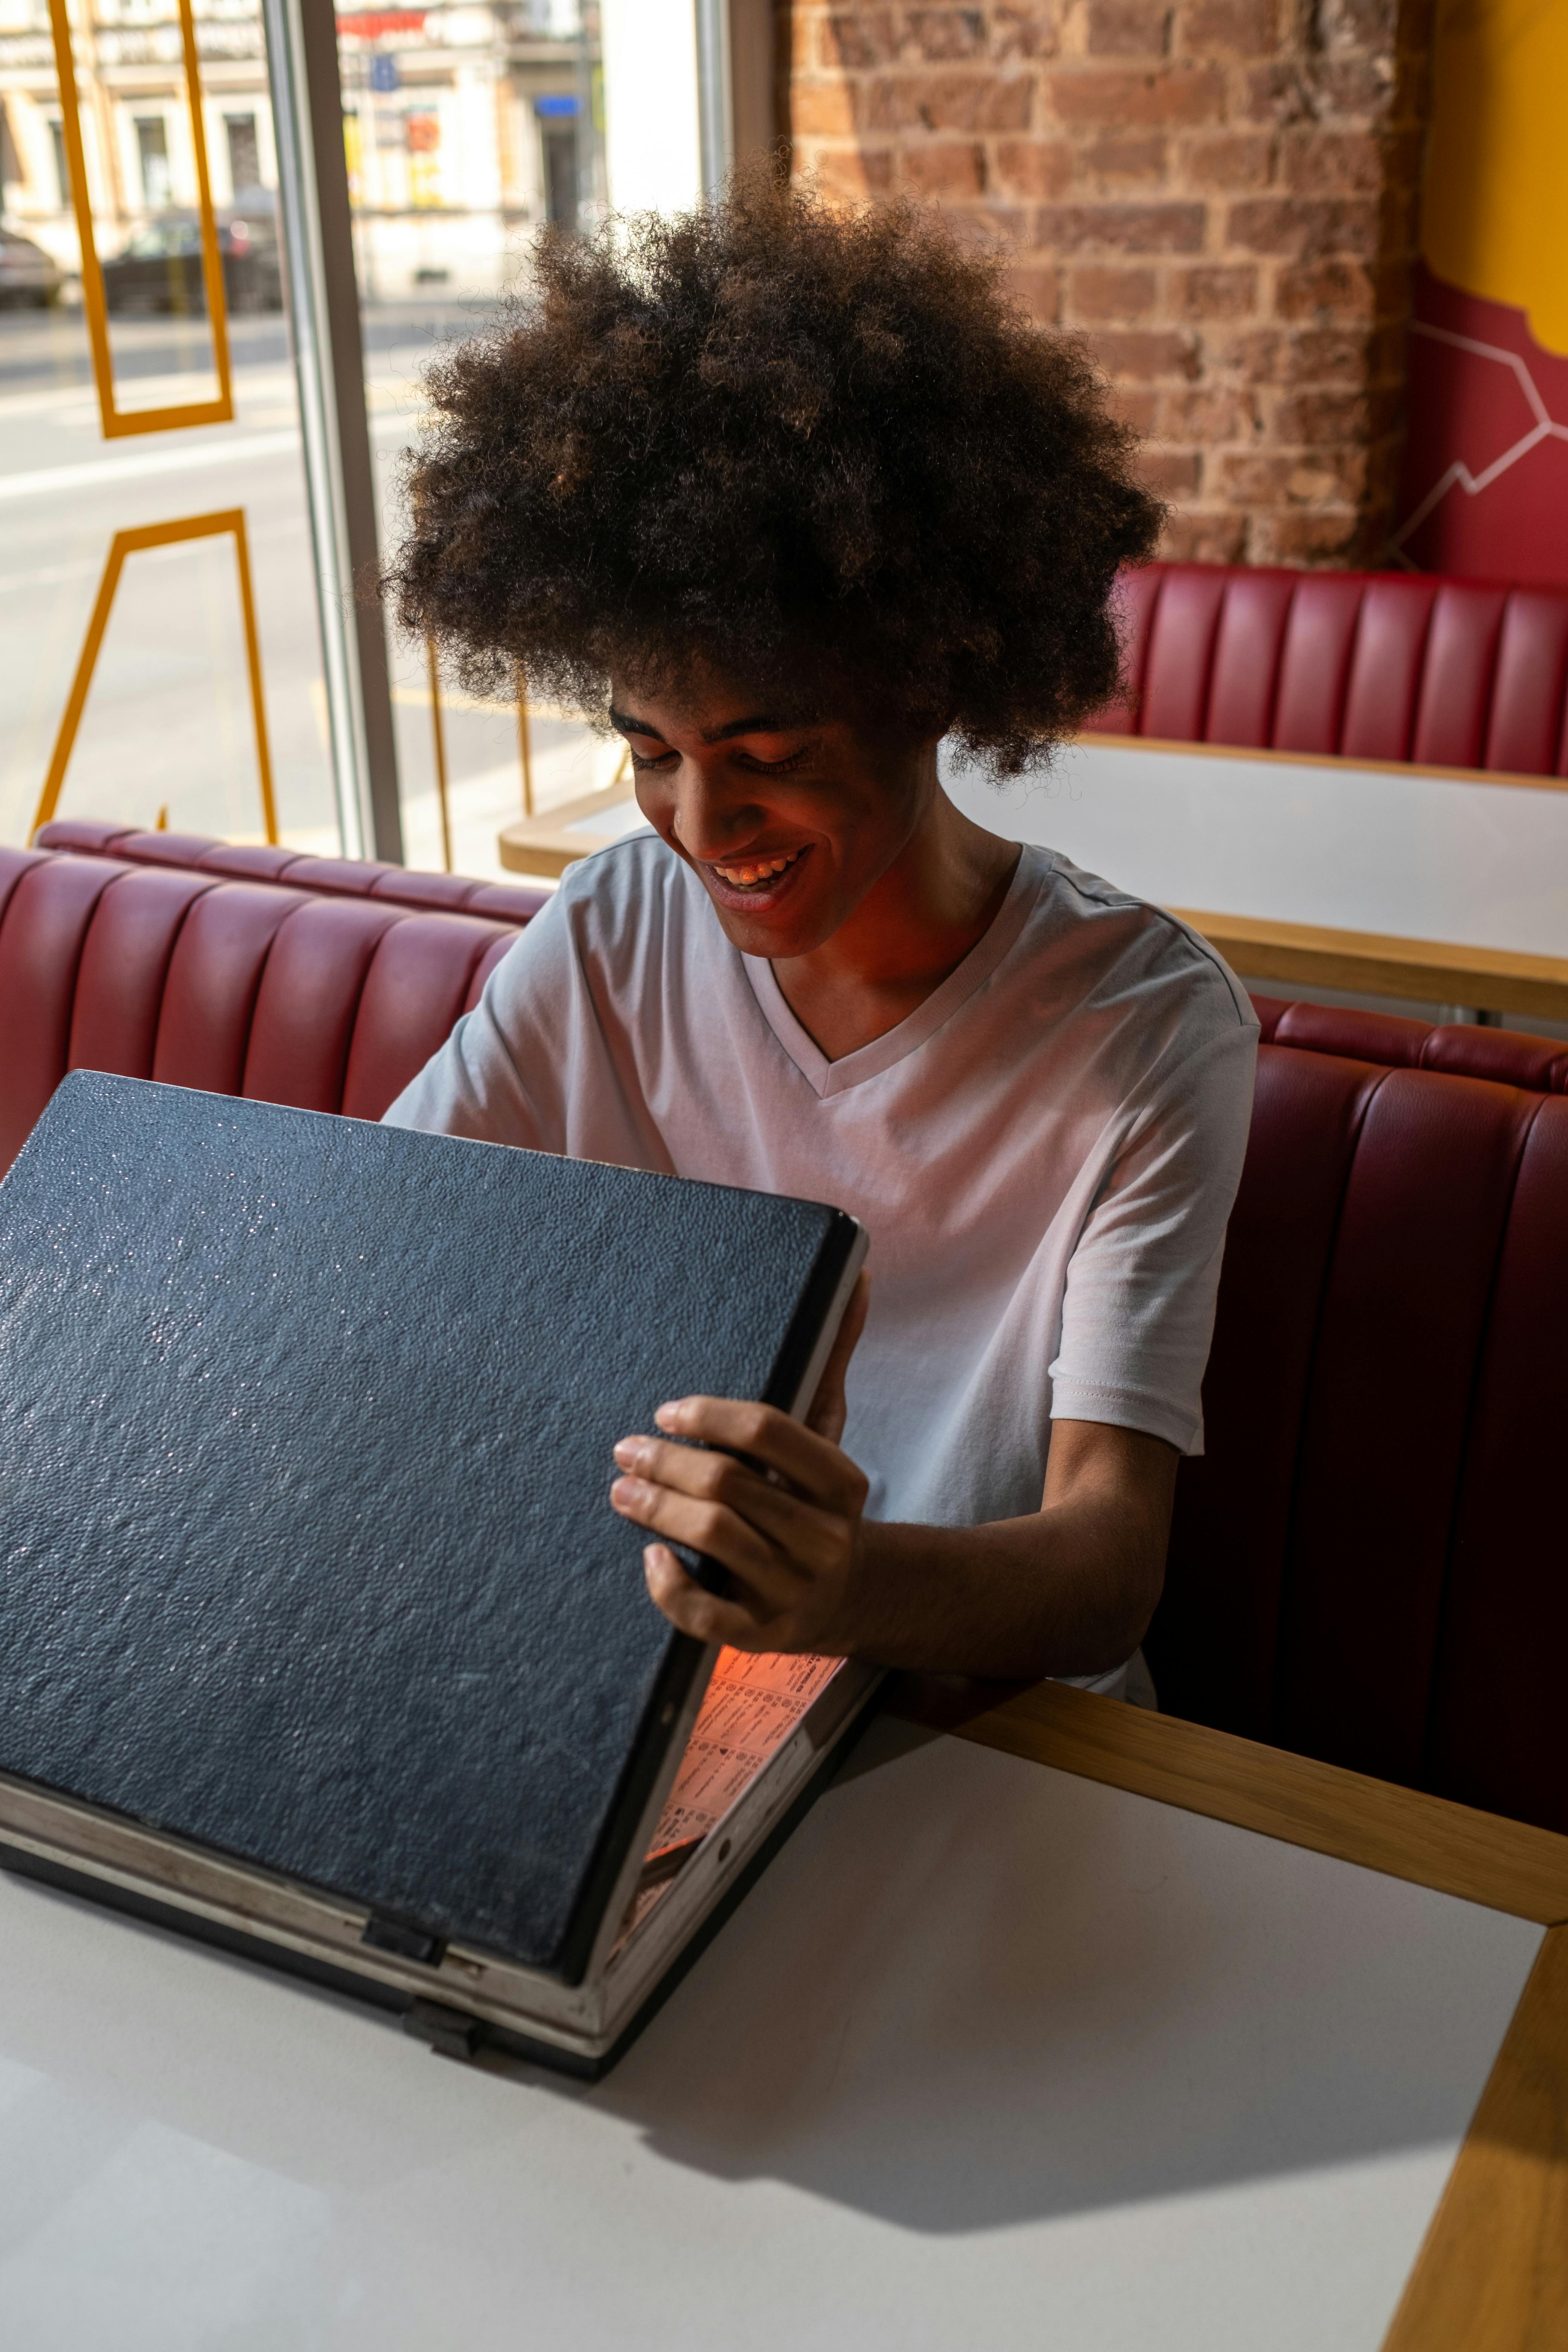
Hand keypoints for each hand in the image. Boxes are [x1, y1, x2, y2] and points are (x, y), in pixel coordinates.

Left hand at [610, 1271, 869, 1651]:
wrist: (851, 1596)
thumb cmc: (818, 1500)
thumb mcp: (829, 1431)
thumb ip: (833, 1355)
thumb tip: (855, 1272)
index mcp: (841, 1483)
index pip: (768, 1430)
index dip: (708, 1415)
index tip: (666, 1412)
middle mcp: (825, 1537)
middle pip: (730, 1484)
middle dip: (666, 1463)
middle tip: (624, 1451)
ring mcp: (796, 1591)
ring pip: (715, 1539)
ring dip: (656, 1511)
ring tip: (621, 1492)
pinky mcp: (763, 1636)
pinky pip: (706, 1615)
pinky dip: (670, 1586)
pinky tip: (648, 1557)